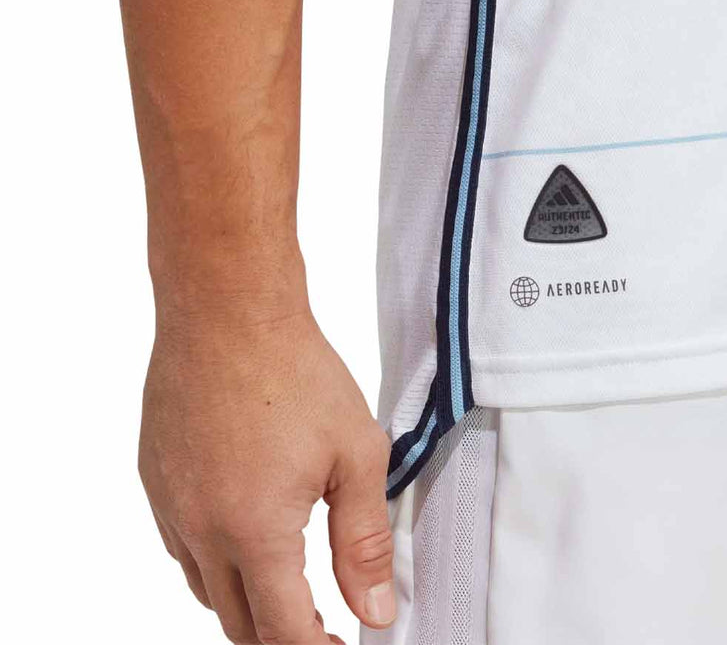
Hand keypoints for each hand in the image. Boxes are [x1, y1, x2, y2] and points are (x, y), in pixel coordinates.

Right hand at [139, 307, 394, 643]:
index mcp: (254, 531)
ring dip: (244, 599)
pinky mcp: (154, 477)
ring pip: (203, 587)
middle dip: (281, 634)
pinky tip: (238, 529)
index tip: (339, 643)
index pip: (283, 634)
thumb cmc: (294, 372)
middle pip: (238, 622)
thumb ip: (364, 541)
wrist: (228, 312)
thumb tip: (376, 609)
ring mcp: (169, 503)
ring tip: (283, 580)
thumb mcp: (354, 455)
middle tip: (320, 621)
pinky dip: (211, 557)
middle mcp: (200, 529)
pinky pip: (179, 544)